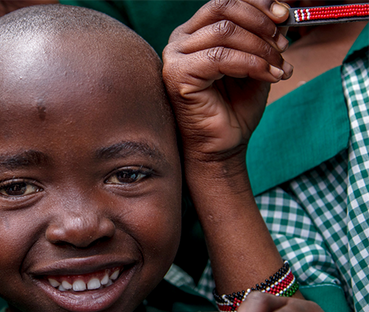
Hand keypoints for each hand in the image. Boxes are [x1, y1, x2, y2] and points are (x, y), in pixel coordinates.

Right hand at [163, 0, 292, 163]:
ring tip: (279, 67)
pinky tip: (268, 76)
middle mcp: (181, 40)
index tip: (286, 16)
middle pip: (223, 7)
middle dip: (260, 20)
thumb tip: (284, 14)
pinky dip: (251, 64)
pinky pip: (220, 57)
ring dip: (261, 48)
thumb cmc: (235, 108)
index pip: (225, 2)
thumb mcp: (255, 63)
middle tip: (283, 42)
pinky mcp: (177, 75)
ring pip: (225, 32)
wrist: (221, 146)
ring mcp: (175, 57)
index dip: (259, 3)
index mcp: (196, 32)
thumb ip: (263, 37)